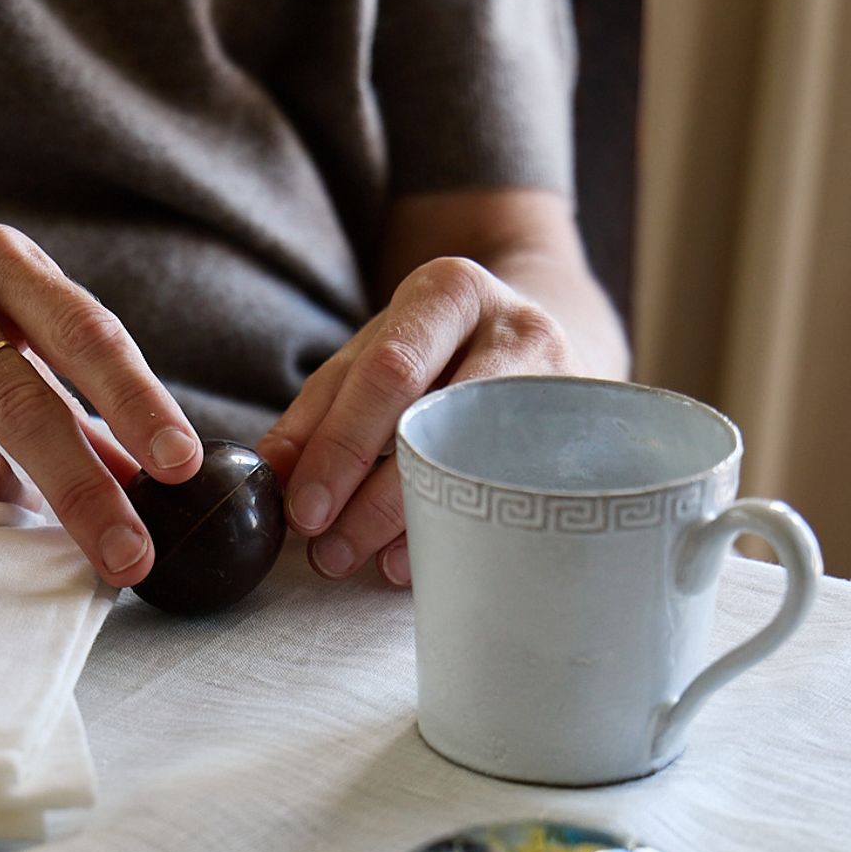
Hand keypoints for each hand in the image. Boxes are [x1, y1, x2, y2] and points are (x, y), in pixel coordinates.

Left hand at [257, 255, 571, 586]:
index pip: (385, 372)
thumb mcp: (381, 354)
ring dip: (404, 523)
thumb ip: (323, 406)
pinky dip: (452, 531)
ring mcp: (556, 380)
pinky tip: (411, 560)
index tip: (300, 509)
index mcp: (448, 291)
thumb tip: (271, 471)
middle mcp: (512, 325)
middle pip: (429, 415)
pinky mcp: (579, 432)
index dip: (338, 444)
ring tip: (357, 559)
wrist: (548, 344)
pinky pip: (508, 494)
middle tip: (324, 548)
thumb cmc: (445, 354)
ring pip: (472, 463)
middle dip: (365, 494)